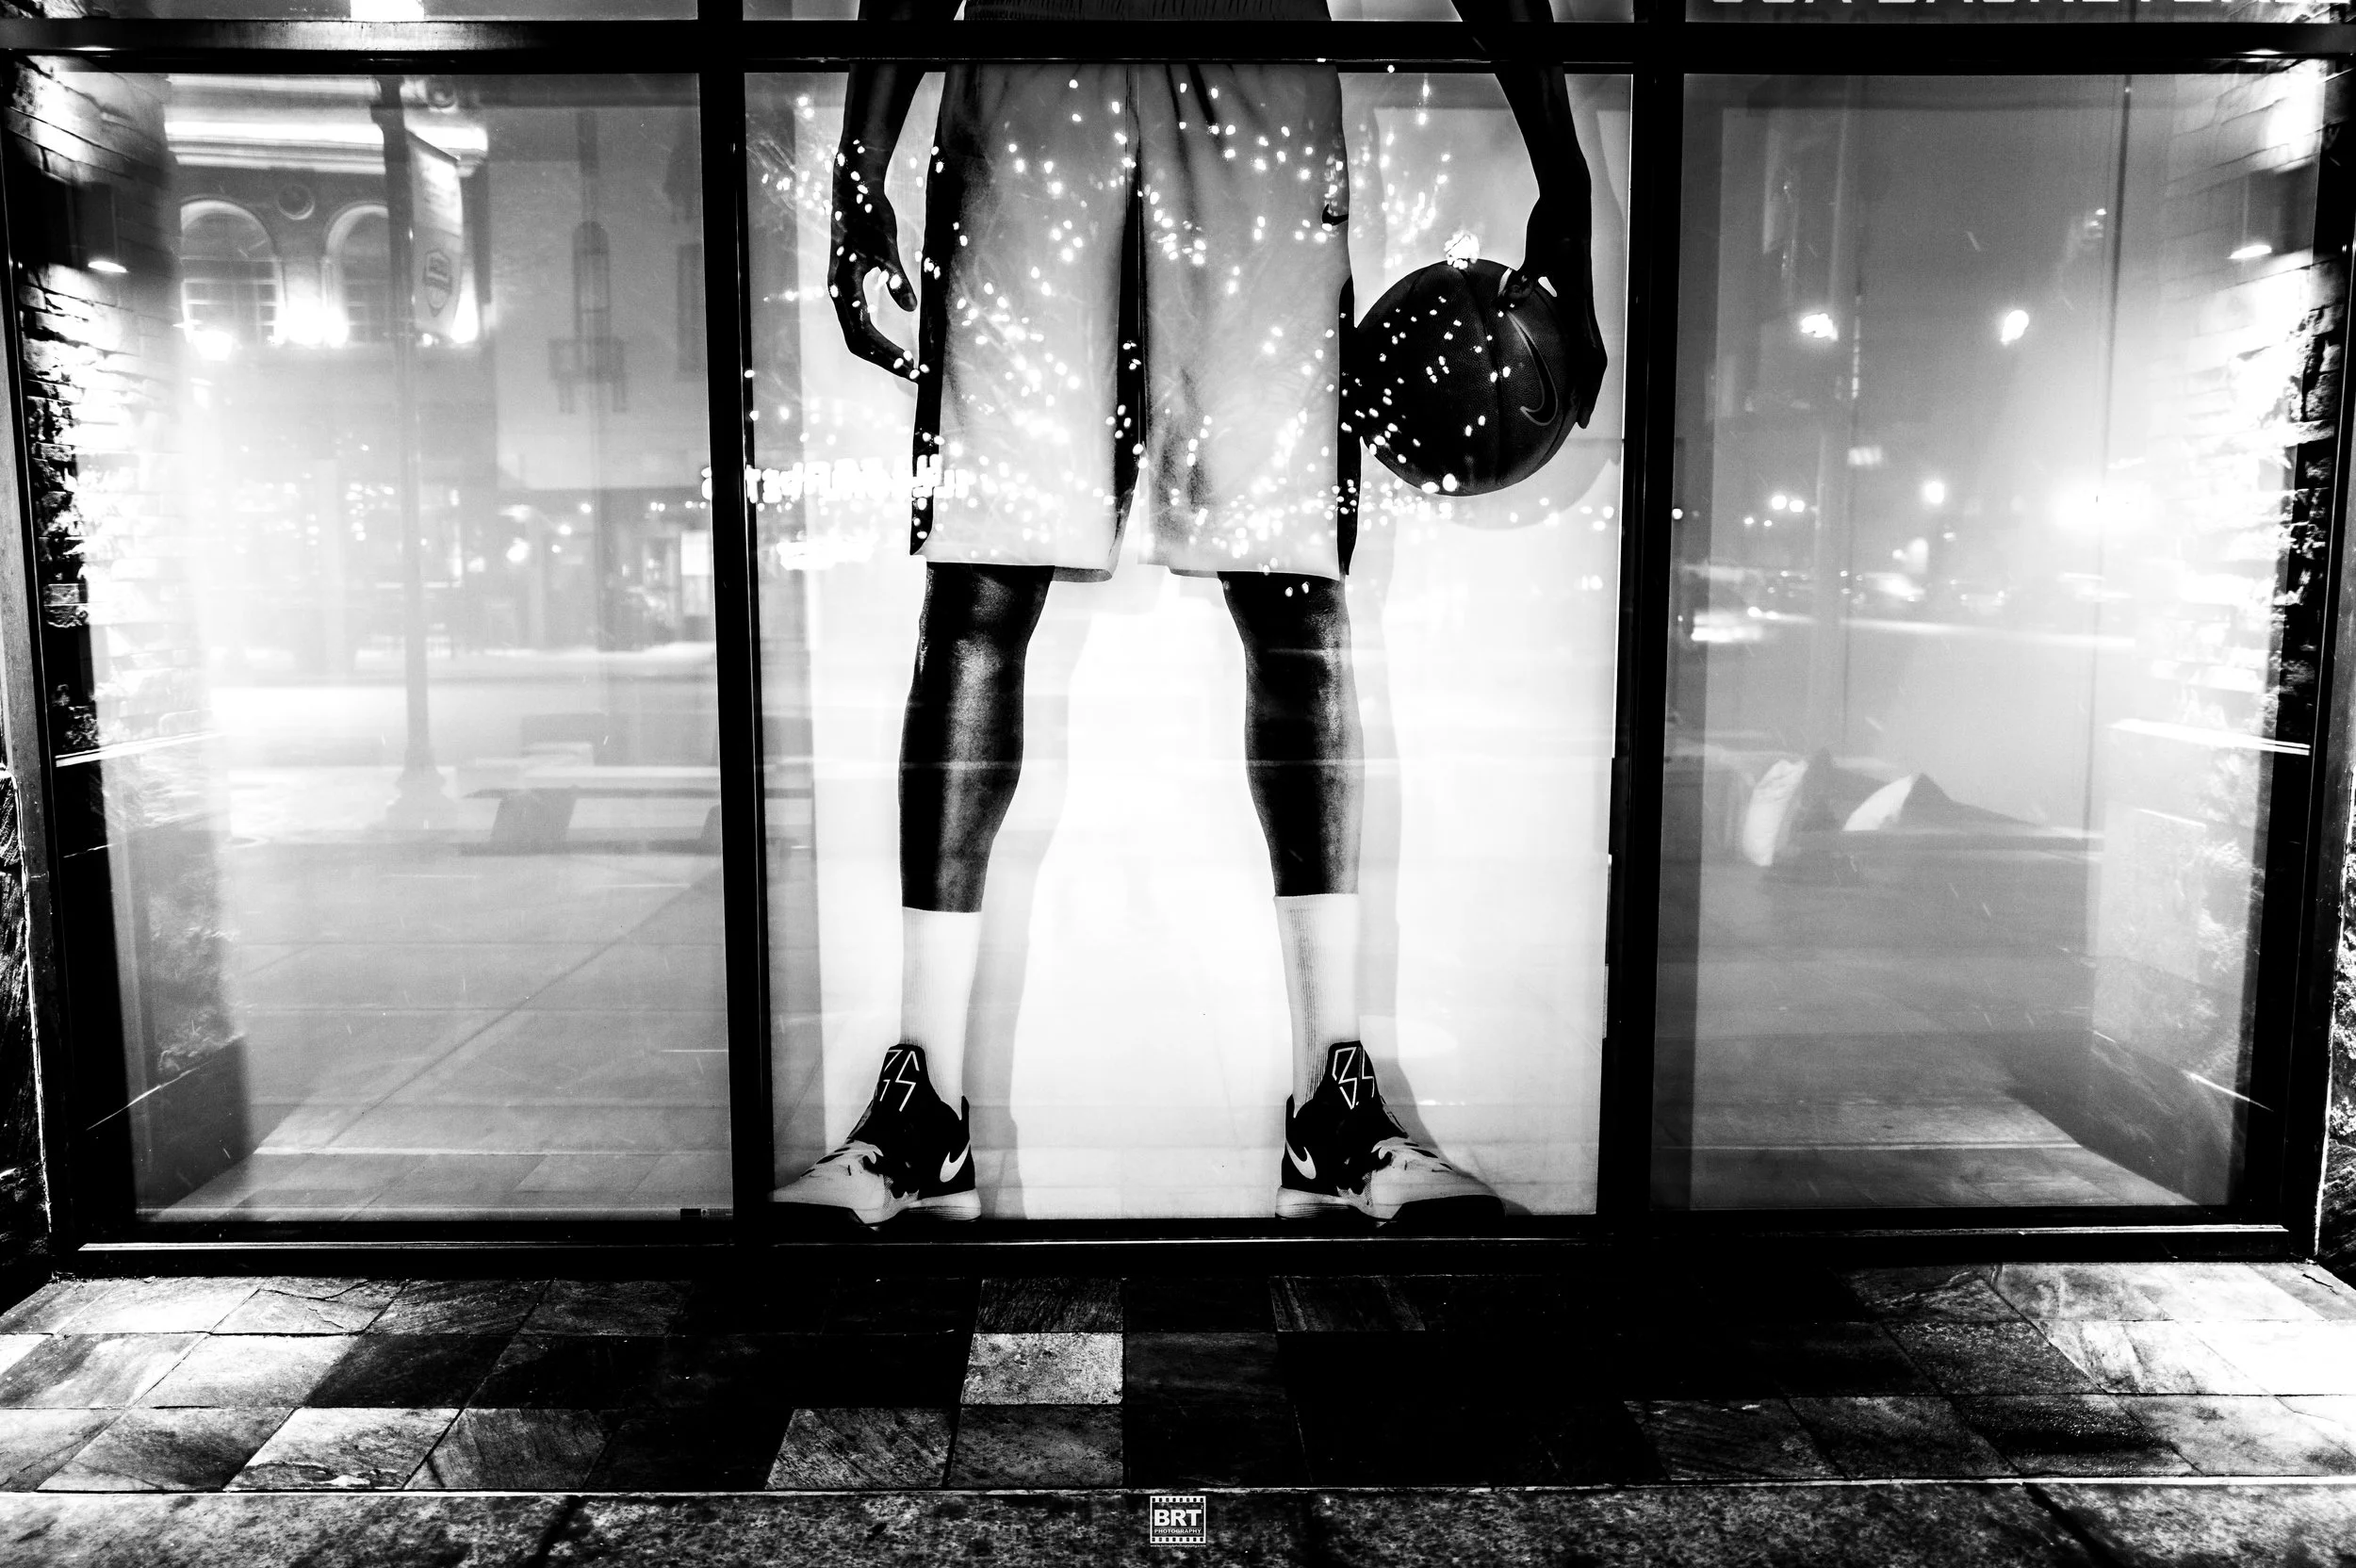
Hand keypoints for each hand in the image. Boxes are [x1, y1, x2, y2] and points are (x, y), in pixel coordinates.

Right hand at [830, 162, 918, 379]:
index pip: (864, 334)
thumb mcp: (887, 247)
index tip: (911, 365)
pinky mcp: (849, 286)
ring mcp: (842, 291)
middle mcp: (839, 293)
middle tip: (914, 373)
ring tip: (906, 363)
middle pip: (857, 342)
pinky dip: (876, 338)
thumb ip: (897, 278)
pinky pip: (859, 322)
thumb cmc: (869, 215)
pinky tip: (893, 344)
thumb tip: (910, 308)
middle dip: (885, 360)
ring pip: (857, 334)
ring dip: (880, 352)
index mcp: (844, 287)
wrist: (854, 191)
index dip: (887, 353)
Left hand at [1504, 195, 1606, 429]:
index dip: (1587, 388)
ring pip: (1586, 347)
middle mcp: (1583, 307)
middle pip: (1593, 360)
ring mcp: (1577, 301)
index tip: (1579, 415)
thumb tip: (1506, 302)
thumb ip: (1526, 277)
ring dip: (1580, 374)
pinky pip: (1569, 330)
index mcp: (1580, 303)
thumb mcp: (1539, 251)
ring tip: (1567, 399)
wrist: (1567, 201)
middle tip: (1576, 420)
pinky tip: (1546, 357)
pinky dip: (1564, 350)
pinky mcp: (1568, 293)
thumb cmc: (1554, 223)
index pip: (1590, 356)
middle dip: (1588, 392)